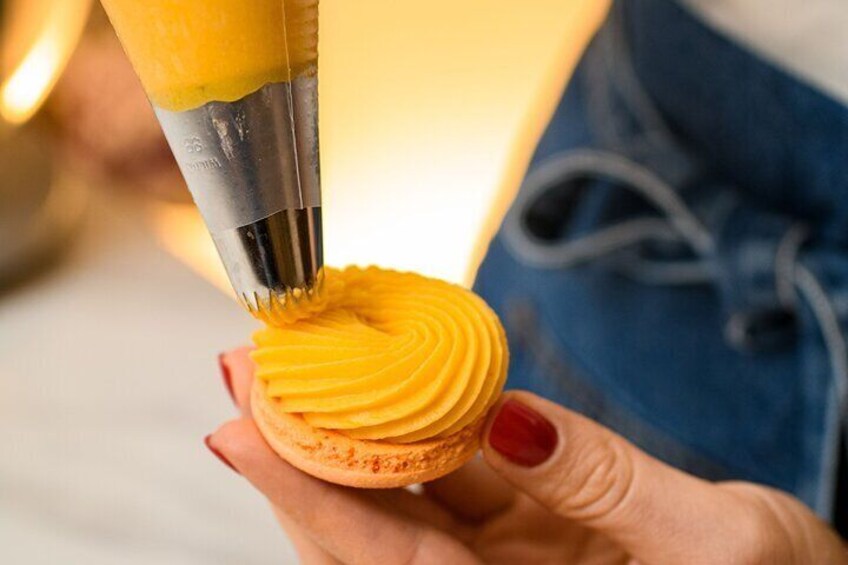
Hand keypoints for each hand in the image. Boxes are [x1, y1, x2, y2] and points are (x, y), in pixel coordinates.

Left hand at [210, 347, 846, 563]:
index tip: (239, 431)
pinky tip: (388, 377)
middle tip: (244, 372)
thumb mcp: (723, 548)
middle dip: (298, 451)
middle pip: (369, 530)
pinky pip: (459, 472)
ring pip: (403, 494)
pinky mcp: (530, 523)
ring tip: (291, 362)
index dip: (306, 496)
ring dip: (346, 429)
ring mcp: (508, 559)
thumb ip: (614, 482)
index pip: (388, 563)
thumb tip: (510, 417)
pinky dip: (421, 424)